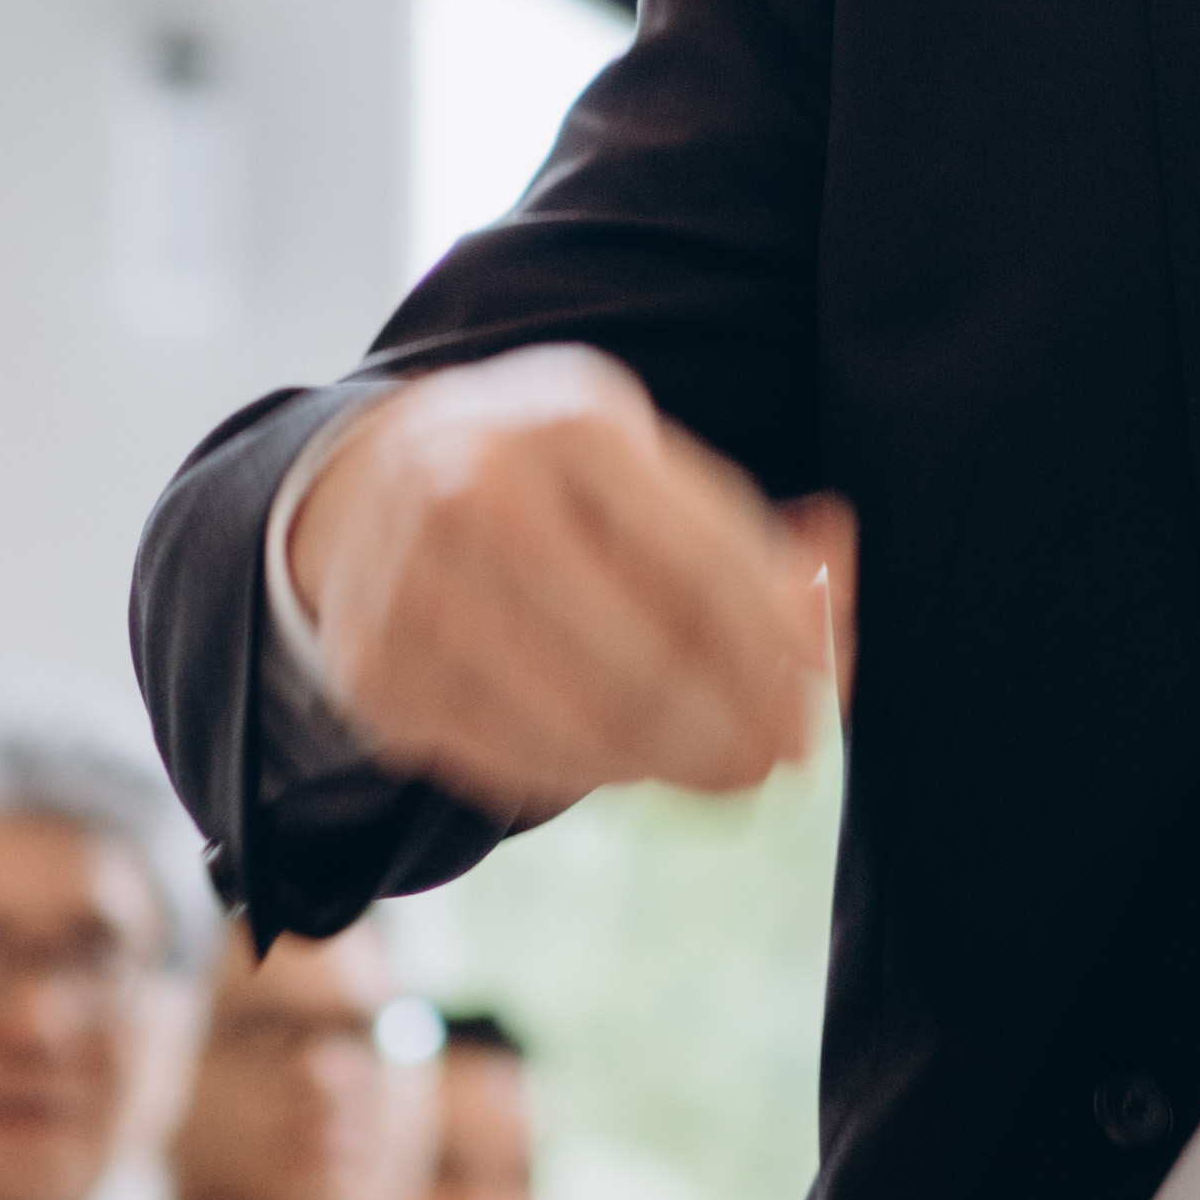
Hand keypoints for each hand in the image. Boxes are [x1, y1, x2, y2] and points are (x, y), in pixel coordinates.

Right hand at [290, 340, 851, 826]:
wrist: (367, 479)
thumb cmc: (546, 476)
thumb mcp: (643, 465)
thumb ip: (747, 540)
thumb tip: (833, 613)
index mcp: (571, 425)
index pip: (705, 567)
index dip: (775, 659)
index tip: (814, 715)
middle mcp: (478, 493)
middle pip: (647, 660)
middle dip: (733, 731)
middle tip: (776, 766)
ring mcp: (412, 585)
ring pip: (582, 724)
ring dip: (670, 767)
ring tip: (717, 772)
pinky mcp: (378, 671)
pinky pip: (512, 760)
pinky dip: (585, 775)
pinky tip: (624, 761)